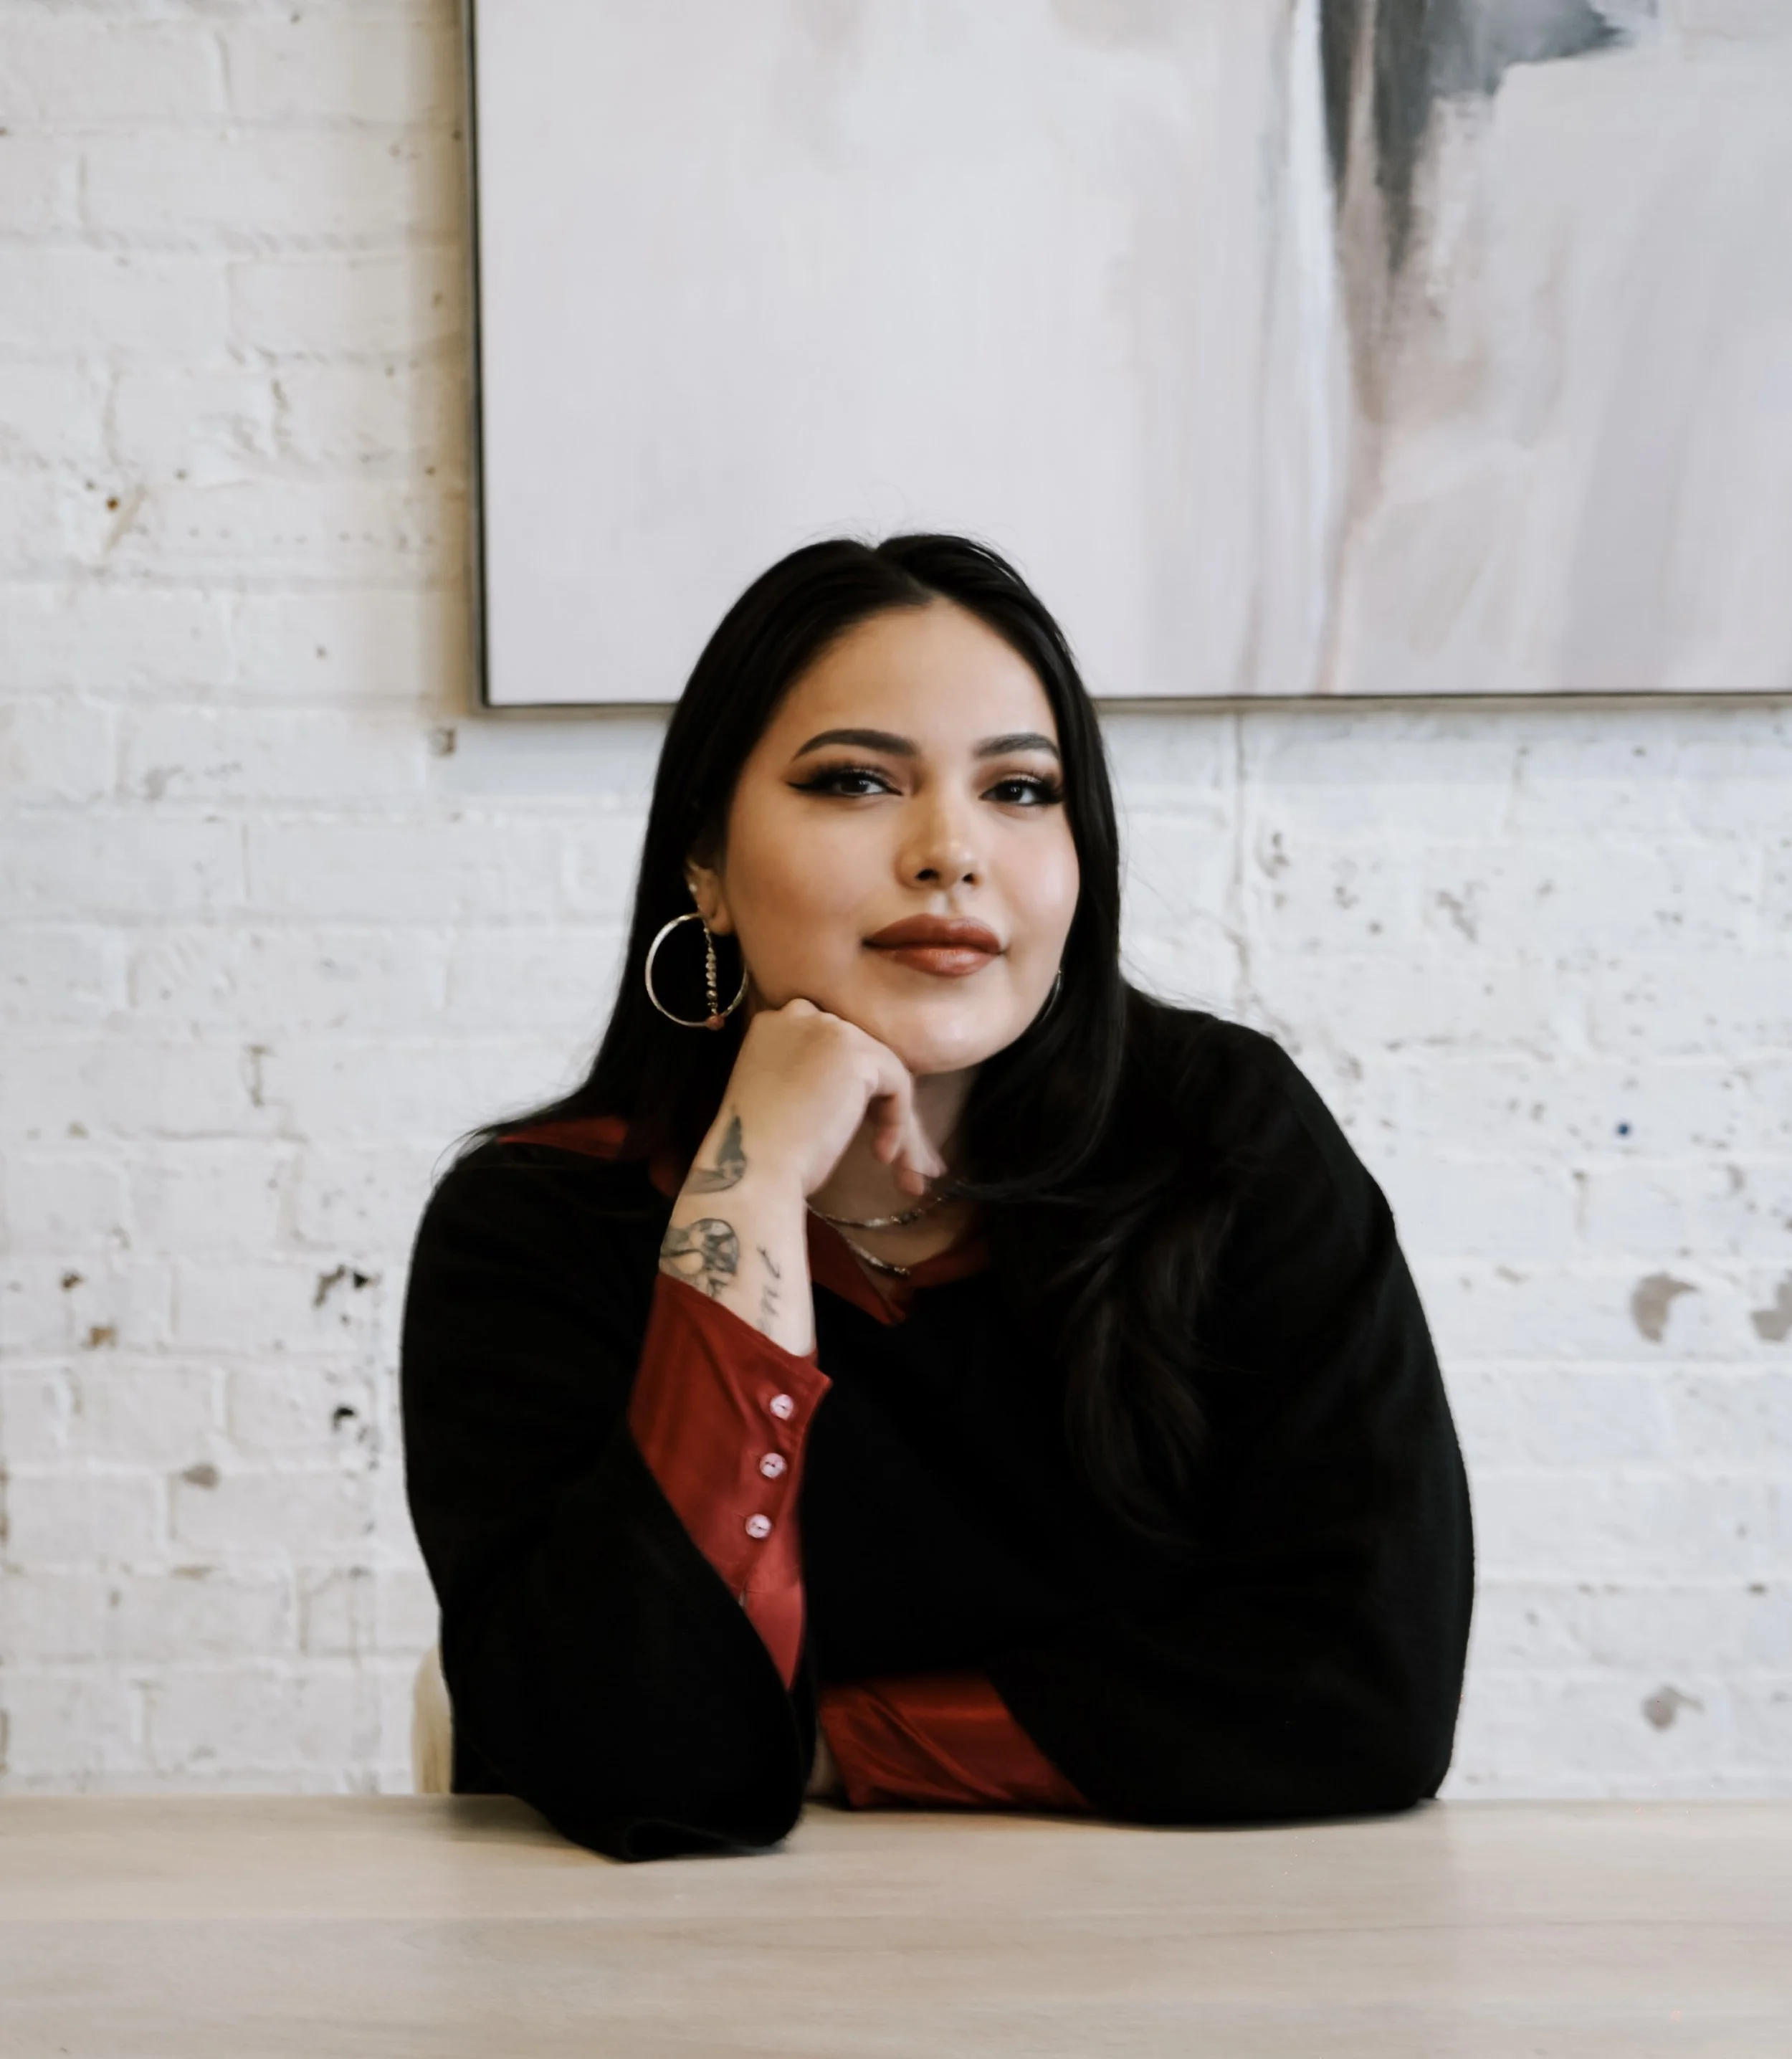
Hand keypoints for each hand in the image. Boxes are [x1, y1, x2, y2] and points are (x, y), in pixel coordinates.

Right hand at [711, 999, 945, 1200]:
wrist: (749, 1167)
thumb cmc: (755, 1148)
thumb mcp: (772, 1092)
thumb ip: (800, 1073)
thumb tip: (842, 1084)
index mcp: (771, 1024)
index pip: (823, 1041)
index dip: (839, 1080)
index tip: (840, 1119)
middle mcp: (799, 1015)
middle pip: (855, 1048)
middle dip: (868, 1092)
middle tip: (872, 1136)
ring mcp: (830, 1030)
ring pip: (880, 1066)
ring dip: (887, 1111)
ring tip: (881, 1153)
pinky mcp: (858, 1056)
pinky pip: (898, 1084)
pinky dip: (896, 1120)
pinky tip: (881, 1154)